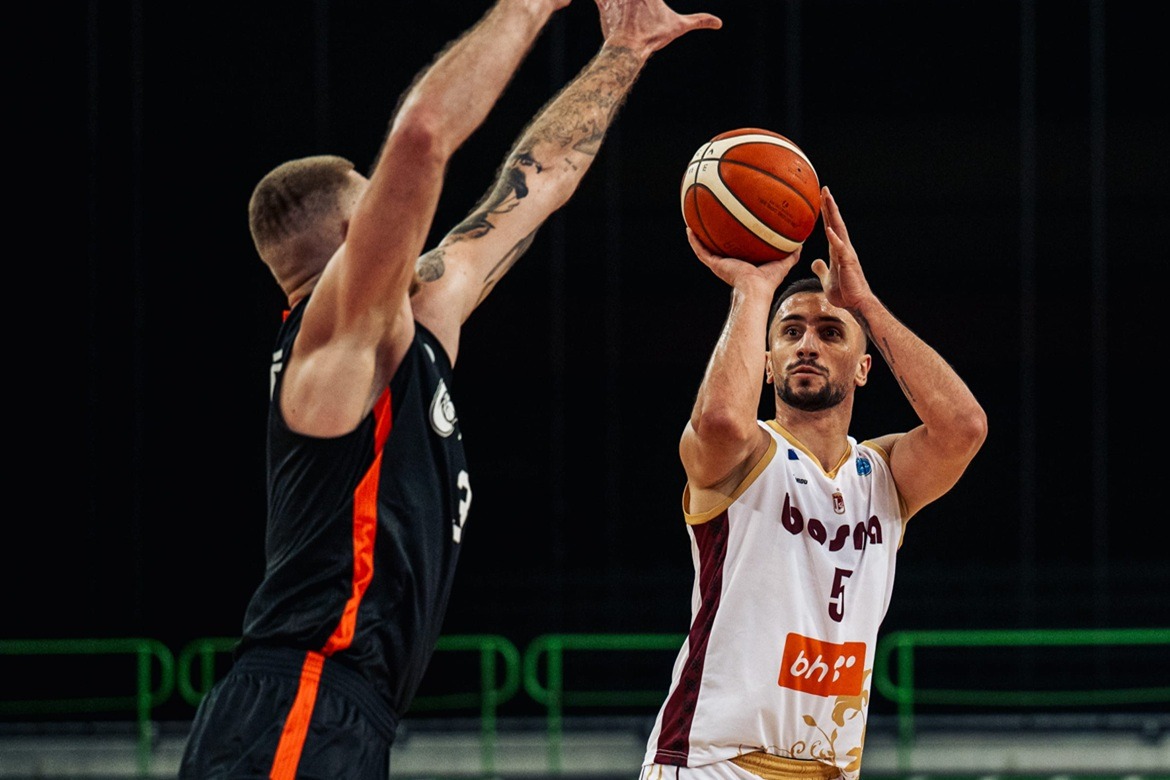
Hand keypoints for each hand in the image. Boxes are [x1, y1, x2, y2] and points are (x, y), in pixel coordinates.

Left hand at [595, 0, 721, 59]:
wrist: (627, 50)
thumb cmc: (653, 37)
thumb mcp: (678, 27)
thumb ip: (698, 20)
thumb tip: (719, 23)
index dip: (651, 1)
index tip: (652, 3)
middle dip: (634, 2)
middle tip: (641, 10)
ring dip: (618, 2)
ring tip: (626, 8)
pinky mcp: (603, 2)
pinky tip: (602, 2)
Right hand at [687, 228, 799, 290]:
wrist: (755, 290)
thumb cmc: (768, 282)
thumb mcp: (783, 263)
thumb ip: (792, 253)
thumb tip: (802, 241)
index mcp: (743, 263)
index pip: (737, 249)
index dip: (734, 239)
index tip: (733, 227)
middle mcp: (729, 263)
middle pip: (719, 247)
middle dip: (715, 235)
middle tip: (712, 219)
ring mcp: (720, 264)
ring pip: (706, 247)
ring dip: (699, 236)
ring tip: (693, 222)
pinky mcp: (715, 264)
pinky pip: (701, 251)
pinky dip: (694, 241)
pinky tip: (689, 228)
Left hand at [810, 186, 873, 310]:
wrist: (857, 303)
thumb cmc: (844, 292)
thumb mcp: (827, 279)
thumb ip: (821, 269)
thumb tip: (814, 262)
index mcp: (837, 250)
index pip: (830, 226)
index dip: (825, 213)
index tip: (819, 198)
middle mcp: (843, 248)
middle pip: (835, 222)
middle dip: (829, 205)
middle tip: (823, 189)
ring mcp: (847, 253)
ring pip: (839, 229)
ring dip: (833, 214)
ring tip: (827, 199)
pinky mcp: (848, 263)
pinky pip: (840, 249)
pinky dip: (834, 238)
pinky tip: (828, 229)